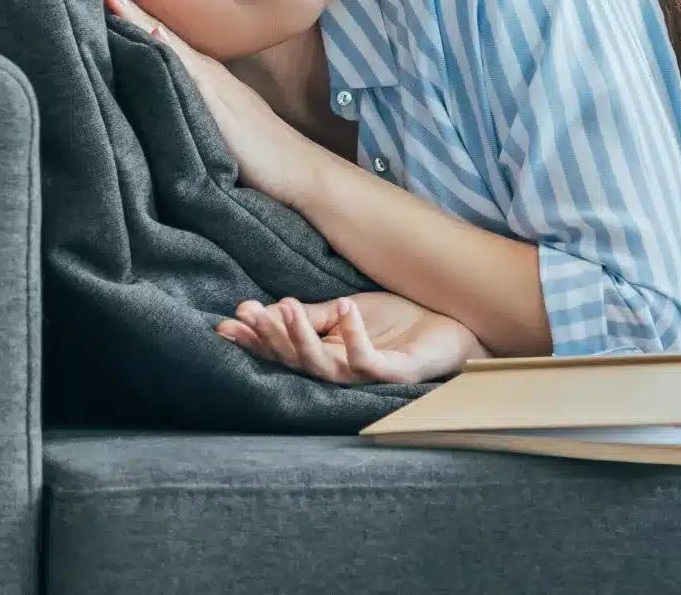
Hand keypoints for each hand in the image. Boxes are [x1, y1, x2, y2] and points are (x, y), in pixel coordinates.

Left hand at [100, 0, 324, 208]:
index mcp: (203, 79)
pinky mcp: (220, 105)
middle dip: (127, 6)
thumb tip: (160, 102)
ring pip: (168, 44)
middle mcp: (207, 74)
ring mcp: (214, 86)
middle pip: (160, 33)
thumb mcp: (219, 127)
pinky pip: (188, 72)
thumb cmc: (260, 155)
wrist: (299, 171)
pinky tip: (150, 32)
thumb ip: (194, 109)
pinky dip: (168, 50)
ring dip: (139, 18)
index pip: (161, 40)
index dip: (131, 17)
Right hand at [215, 290, 489, 384]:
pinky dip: (353, 335)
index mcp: (327, 354)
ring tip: (287, 306)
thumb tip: (272, 308)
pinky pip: (367, 359)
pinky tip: (344, 309)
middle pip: (294, 359)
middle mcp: (341, 370)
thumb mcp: (349, 311)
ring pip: (323, 365)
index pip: (282, 350)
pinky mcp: (394, 373)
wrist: (454, 325)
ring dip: (301, 336)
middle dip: (268, 336)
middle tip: (245, 312)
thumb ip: (315, 314)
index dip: (254, 338)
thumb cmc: (401, 322)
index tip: (226, 321)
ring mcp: (367, 374)